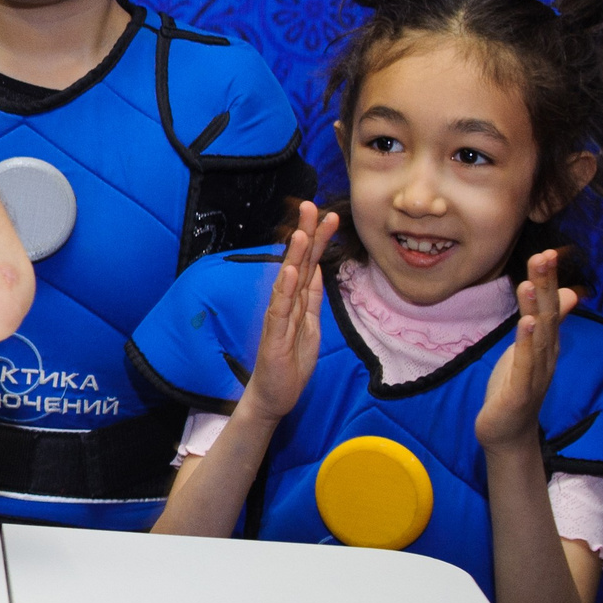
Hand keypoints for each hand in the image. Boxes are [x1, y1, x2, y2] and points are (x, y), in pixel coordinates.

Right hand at [238, 202, 335, 425]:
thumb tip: (316, 270)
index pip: (309, 263)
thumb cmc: (290, 363)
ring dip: (293, 256)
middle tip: (311, 207)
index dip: (318, 240)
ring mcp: (278, 318)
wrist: (273, 395)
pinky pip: (279, 309)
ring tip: (300, 232)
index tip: (329, 215)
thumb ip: (310, 299)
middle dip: (305, 235)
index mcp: (297, 301)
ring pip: (287, 281)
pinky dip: (283, 289)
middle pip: (297, 263)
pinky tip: (288, 271)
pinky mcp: (274, 336)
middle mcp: (286, 303)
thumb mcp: (310, 327)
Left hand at [478, 249, 576, 451]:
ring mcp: (536, 374)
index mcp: (547, 344)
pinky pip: (526, 363)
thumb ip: (546, 321)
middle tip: (544, 255)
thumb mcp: (530, 348)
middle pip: (550, 316)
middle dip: (546, 286)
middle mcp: (547, 356)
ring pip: (540, 337)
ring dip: (536, 309)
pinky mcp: (521, 391)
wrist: (507, 433)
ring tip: (531, 283)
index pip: (551, 307)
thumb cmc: (517, 387)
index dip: (549, 281)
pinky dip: (527, 342)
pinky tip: (526, 323)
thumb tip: (568, 293)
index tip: (547, 252)